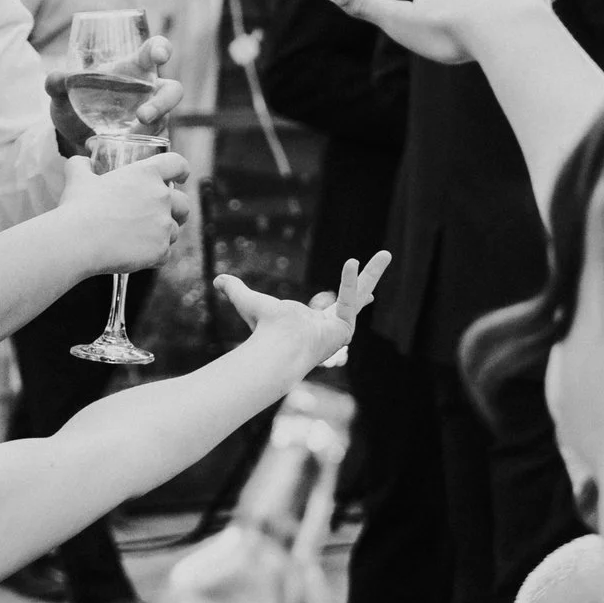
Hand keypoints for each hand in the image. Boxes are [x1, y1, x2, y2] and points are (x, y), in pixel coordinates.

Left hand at [49, 35, 186, 152]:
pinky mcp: (147, 140)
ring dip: (151, 130)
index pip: (154, 50)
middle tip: (143, 115)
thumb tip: (57, 78)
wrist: (71, 139)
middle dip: (164, 102)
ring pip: (165, 120)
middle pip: (172, 91)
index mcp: (133, 68)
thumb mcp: (61, 95)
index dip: (161, 49)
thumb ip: (56, 84)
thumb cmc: (74, 105)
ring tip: (128, 137)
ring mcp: (151, 117)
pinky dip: (140, 149)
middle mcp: (148, 91)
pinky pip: (154, 145)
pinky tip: (117, 152)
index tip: (160, 56)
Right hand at [52, 148, 194, 274]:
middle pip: (184, 203)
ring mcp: (163, 224)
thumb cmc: (78, 208)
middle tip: (163, 216)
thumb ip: (80, 165)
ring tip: (139, 240)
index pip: (177, 164)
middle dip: (178, 210)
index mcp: (145, 174)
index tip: (181, 177)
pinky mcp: (161, 249)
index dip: (181, 170)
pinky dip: (153, 256)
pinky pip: (165, 254)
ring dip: (162, 235)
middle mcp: (161, 196)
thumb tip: (80, 161)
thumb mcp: (77, 178)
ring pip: (173, 231)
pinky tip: (135, 256)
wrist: (77, 241)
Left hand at [216, 251, 386, 371]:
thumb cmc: (263, 331)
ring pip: (361, 294)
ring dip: (375, 273)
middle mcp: (333, 326)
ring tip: (388, 253)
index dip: (347, 291)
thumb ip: (235, 290)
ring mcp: (341, 328)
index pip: (338, 304)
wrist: (274, 349)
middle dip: (370, 276)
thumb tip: (215, 280)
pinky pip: (348, 298)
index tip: (368, 291)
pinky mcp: (345, 328)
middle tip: (386, 256)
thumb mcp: (249, 302)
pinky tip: (352, 262)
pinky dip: (349, 280)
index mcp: (317, 321)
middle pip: (357, 295)